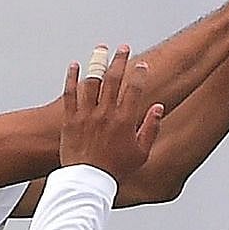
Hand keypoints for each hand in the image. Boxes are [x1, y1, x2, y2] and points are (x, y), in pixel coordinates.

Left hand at [60, 45, 163, 180]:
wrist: (87, 181)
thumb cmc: (115, 170)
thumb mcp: (141, 153)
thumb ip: (151, 128)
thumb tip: (158, 108)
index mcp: (124, 121)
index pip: (134, 89)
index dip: (139, 74)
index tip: (142, 65)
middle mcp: (105, 114)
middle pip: (113, 79)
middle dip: (119, 60)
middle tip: (123, 48)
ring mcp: (86, 115)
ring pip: (92, 82)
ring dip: (97, 62)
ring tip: (101, 49)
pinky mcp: (70, 120)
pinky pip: (70, 94)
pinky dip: (72, 78)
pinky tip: (74, 65)